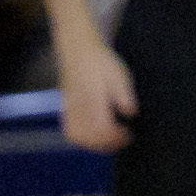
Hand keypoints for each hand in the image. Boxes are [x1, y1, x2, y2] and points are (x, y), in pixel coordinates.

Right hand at [59, 26, 136, 153]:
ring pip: (77, 136)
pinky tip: (95, 138)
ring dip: (93, 144)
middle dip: (106, 144)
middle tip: (122, 141)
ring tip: (110, 143)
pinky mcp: (65, 110)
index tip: (128, 136)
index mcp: (92, 98)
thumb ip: (123, 94)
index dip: (115, 137)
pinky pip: (70, 131)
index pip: (101, 126)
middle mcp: (78, 106)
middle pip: (88, 136)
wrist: (78, 51)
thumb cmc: (101, 62)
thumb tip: (131, 113)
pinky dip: (82, 139)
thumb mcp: (118, 74)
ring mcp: (69, 109)